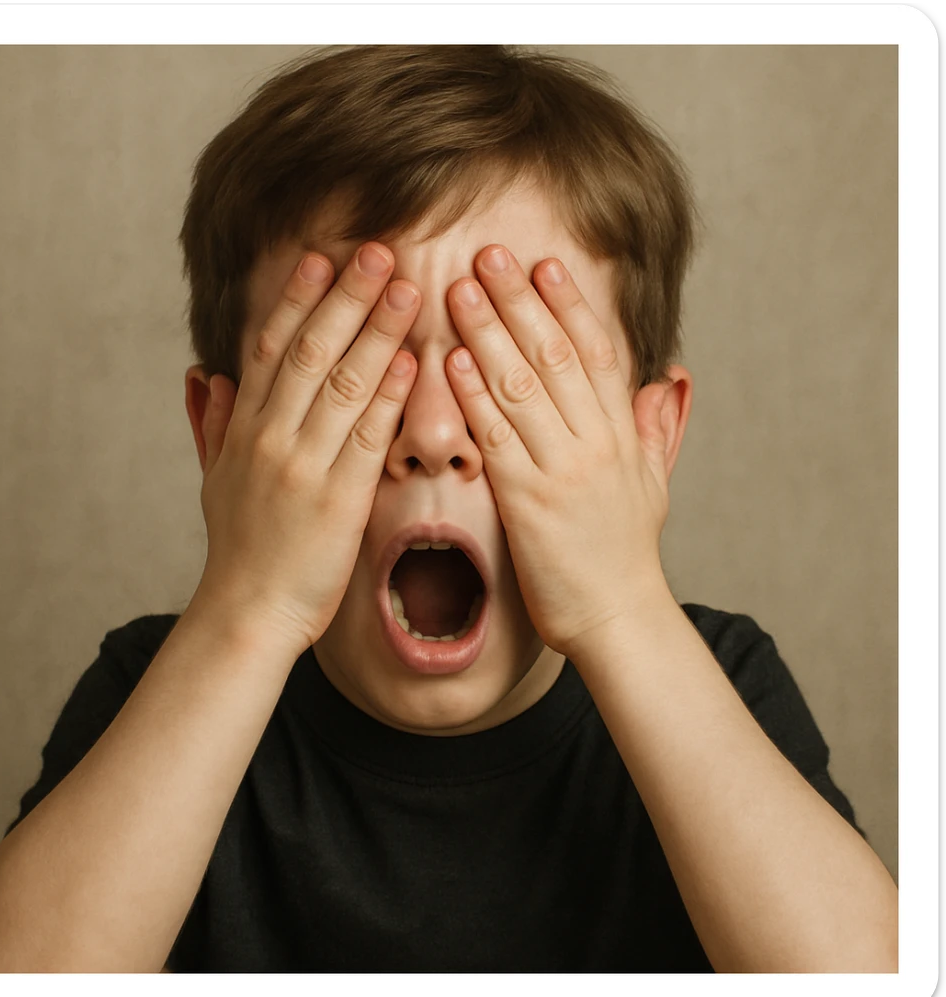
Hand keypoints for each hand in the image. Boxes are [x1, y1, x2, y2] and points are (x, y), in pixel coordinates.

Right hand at [196, 242, 419, 654]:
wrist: (246, 612)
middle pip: (310, 352)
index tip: (319, 255)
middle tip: (377, 250)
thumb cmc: (238, 547)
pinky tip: (409, 362)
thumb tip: (206, 374)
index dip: (296, 298)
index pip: (270, 347)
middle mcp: (271, 437)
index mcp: (245, 428)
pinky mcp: (338, 500)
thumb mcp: (212, 478)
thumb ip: (211, 422)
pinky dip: (388, 397)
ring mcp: (303, 466)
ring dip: (375, 331)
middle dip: (345, 297)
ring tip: (405, 288)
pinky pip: (366, 438)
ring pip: (342, 384)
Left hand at [445, 245, 670, 657]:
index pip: (597, 354)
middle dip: (520, 301)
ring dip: (490, 333)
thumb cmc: (626, 554)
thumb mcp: (653, 484)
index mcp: (623, 434)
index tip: (545, 263)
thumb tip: (667, 380)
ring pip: (523, 386)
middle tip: (489, 255)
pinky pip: (498, 437)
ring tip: (462, 289)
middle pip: (555, 355)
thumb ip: (655, 428)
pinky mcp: (530, 501)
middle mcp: (596, 441)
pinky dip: (474, 395)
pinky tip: (452, 361)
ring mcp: (563, 468)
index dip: (570, 305)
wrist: (618, 618)